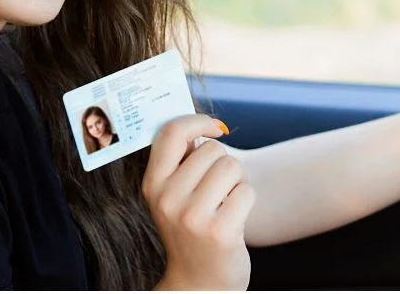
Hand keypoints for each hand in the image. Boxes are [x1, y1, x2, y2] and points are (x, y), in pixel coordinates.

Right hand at [144, 114, 253, 290]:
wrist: (200, 280)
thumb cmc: (192, 227)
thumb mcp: (173, 195)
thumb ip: (180, 160)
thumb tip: (200, 122)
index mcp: (152, 184)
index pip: (171, 132)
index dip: (198, 121)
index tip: (215, 128)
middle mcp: (167, 199)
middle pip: (213, 149)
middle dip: (223, 164)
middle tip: (218, 190)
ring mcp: (192, 217)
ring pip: (232, 167)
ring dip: (237, 181)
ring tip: (225, 202)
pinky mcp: (219, 231)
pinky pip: (247, 191)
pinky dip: (246, 200)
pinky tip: (234, 218)